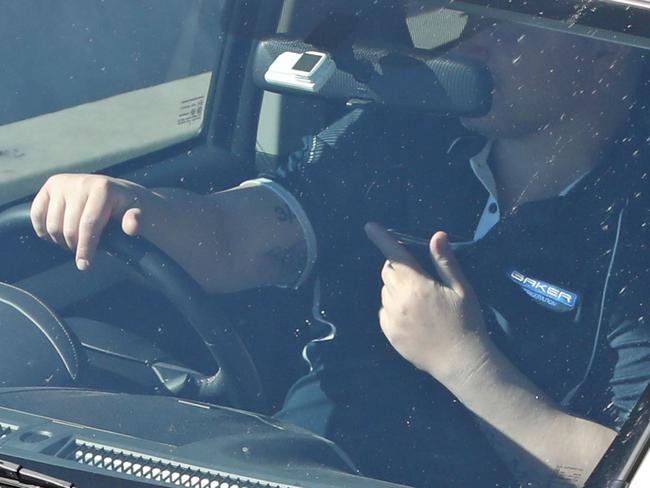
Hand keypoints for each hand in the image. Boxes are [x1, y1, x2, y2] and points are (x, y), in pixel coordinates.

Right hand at [30, 174, 151, 270]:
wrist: (115, 191)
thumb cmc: (126, 208)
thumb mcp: (136, 214)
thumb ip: (134, 221)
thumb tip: (132, 226)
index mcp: (102, 188)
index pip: (89, 225)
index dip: (85, 248)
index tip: (85, 265)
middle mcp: (81, 182)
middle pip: (69, 227)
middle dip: (74, 245)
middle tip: (82, 252)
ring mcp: (63, 182)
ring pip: (52, 224)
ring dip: (60, 240)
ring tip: (73, 242)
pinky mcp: (50, 186)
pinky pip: (37, 214)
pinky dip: (43, 229)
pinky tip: (55, 235)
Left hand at [365, 222, 489, 381]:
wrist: (460, 361)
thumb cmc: (466, 321)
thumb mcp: (461, 289)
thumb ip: (445, 262)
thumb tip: (437, 235)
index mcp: (417, 285)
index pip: (395, 255)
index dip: (381, 238)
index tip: (369, 227)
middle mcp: (399, 299)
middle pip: (387, 271)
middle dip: (398, 267)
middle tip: (418, 277)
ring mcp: (391, 318)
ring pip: (385, 291)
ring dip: (396, 288)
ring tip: (419, 302)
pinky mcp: (389, 333)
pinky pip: (384, 311)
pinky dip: (393, 308)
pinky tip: (412, 317)